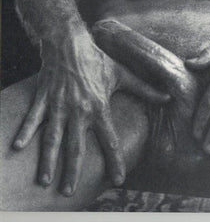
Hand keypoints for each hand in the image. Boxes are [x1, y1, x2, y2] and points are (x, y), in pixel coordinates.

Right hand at [12, 30, 168, 195]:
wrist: (70, 42)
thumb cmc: (97, 59)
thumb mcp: (122, 74)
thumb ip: (144, 88)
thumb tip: (167, 97)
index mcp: (99, 106)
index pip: (109, 138)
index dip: (114, 160)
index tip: (117, 179)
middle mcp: (79, 109)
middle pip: (76, 145)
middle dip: (72, 170)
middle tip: (68, 191)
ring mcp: (60, 105)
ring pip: (53, 137)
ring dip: (48, 159)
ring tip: (44, 180)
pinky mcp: (44, 98)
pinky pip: (33, 118)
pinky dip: (25, 132)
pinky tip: (17, 147)